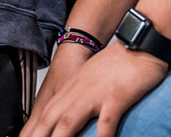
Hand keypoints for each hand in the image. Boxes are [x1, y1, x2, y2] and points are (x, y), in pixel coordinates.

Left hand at [21, 41, 166, 136]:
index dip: (32, 129)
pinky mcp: (115, 96)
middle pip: (51, 118)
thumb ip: (80, 97)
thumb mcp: (91, 80)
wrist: (137, 43)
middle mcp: (77, 92)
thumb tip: (70, 117)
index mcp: (71, 89)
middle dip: (37, 136)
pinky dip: (100, 135)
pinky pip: (106, 120)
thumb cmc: (117, 65)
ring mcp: (95, 94)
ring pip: (69, 120)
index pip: (45, 113)